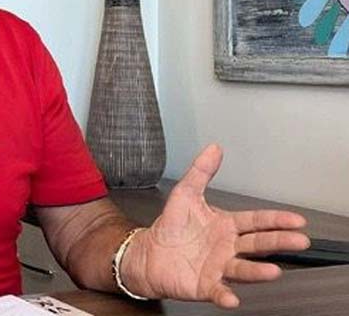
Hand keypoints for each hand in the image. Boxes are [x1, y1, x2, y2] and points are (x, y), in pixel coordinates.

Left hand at [122, 144, 309, 307]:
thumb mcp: (185, 193)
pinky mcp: (206, 285)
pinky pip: (219, 291)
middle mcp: (228, 248)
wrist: (149, 254)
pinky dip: (225, 295)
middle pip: (258, 245)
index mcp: (227, 226)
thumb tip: (213, 149)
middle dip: (279, 242)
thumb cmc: (171, 227)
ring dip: (258, 272)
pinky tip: (231, 298)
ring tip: (272, 271)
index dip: (276, 220)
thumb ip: (201, 172)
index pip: (256, 221)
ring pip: (243, 269)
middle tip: (299, 241)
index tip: (296, 220)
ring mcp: (219, 267)